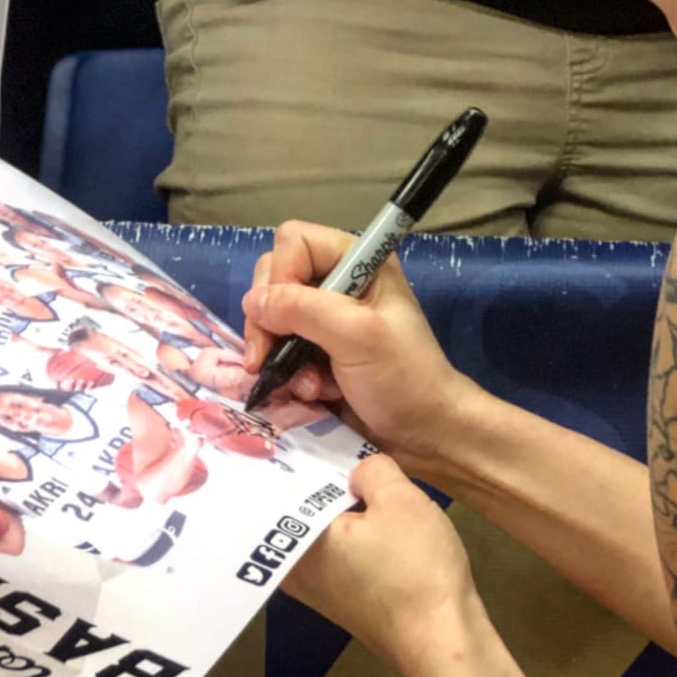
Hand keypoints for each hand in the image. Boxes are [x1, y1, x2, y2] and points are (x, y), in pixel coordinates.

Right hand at [241, 220, 475, 473]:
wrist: (424, 433)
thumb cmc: (402, 377)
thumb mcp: (356, 335)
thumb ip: (302, 310)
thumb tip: (252, 301)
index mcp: (358, 262)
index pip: (294, 242)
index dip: (282, 276)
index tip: (286, 318)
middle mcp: (339, 282)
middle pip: (274, 278)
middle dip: (272, 323)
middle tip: (276, 357)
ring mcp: (325, 318)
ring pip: (271, 318)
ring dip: (282, 355)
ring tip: (309, 386)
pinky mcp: (316, 351)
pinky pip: (279, 350)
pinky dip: (289, 374)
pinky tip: (312, 393)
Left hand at [286, 455, 477, 665]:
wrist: (443, 640)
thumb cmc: (413, 567)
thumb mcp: (398, 498)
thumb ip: (370, 469)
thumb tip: (355, 475)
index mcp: (297, 543)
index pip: (281, 488)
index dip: (296, 454)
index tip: (304, 429)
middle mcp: (297, 571)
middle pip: (298, 511)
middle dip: (313, 478)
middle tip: (325, 439)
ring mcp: (320, 591)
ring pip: (320, 532)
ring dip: (334, 505)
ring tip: (348, 466)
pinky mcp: (346, 600)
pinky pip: (337, 553)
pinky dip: (349, 531)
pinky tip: (368, 512)